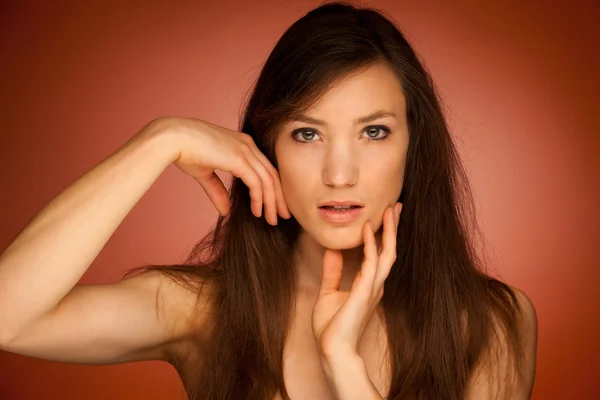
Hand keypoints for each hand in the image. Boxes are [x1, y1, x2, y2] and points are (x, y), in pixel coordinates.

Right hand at [140, 116, 290, 224]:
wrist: (174, 138)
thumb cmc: (185, 151)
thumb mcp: (205, 174)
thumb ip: (218, 191)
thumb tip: (225, 211)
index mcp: (243, 145)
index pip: (266, 168)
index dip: (273, 188)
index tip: (275, 205)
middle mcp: (248, 145)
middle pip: (272, 174)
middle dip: (279, 197)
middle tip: (284, 215)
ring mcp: (245, 150)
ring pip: (268, 180)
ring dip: (272, 202)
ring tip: (272, 219)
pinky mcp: (239, 158)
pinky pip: (256, 182)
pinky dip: (259, 198)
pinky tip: (258, 211)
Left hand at [311, 202, 401, 361]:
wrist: (332, 349)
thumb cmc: (331, 327)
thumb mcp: (328, 292)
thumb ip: (332, 271)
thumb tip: (332, 250)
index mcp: (368, 285)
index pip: (379, 254)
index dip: (382, 235)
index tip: (382, 217)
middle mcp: (375, 284)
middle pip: (389, 250)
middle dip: (393, 228)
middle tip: (395, 207)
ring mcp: (373, 287)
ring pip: (387, 253)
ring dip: (389, 231)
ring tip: (389, 210)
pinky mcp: (366, 290)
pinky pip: (372, 262)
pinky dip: (371, 244)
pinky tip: (368, 228)